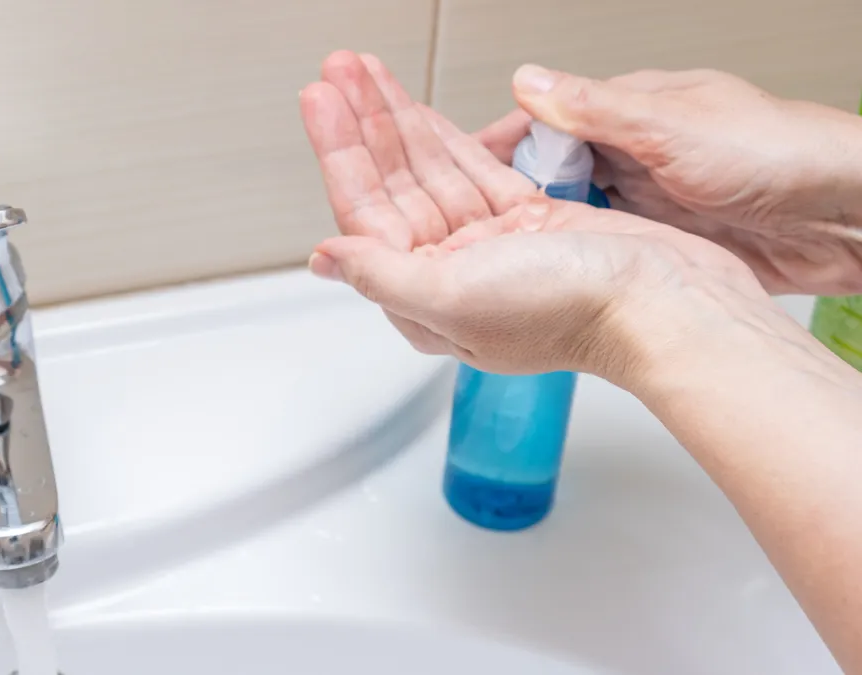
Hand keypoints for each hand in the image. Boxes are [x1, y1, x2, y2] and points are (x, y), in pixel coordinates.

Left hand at [299, 51, 773, 381]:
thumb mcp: (456, 298)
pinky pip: (475, 168)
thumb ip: (383, 275)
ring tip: (364, 73)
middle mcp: (454, 272)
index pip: (366, 213)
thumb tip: (325, 259)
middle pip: (393, 184)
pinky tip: (420, 109)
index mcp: (426, 298)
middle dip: (362, 124)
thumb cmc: (573, 313)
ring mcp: (493, 244)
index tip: (320, 102)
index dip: (340, 153)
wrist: (666, 303)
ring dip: (398, 119)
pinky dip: (446, 134)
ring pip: (431, 169)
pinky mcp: (533, 219)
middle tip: (336, 70)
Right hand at [479, 66, 861, 294]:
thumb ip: (597, 111)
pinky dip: (572, 256)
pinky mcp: (659, 240)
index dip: (493, 146)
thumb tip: (529, 83)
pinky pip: (600, 246)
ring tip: (489, 255)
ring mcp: (643, 198)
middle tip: (458, 228)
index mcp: (630, 111)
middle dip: (501, 195)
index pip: (541, 123)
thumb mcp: (674, 129)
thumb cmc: (778, 154)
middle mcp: (631, 152)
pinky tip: (548, 272)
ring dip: (535, 231)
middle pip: (545, 171)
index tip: (447, 168)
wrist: (842, 215)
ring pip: (568, 212)